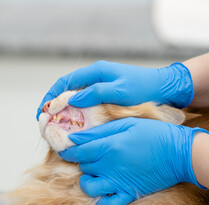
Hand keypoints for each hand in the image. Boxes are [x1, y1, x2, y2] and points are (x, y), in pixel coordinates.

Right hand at [36, 61, 193, 119]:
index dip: (52, 96)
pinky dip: (81, 116)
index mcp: (96, 72)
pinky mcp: (109, 99)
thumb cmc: (144, 87)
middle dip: (56, 106)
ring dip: (67, 113)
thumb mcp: (120, 90)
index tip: (43, 111)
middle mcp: (97, 79)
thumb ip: (96, 93)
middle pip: (69, 91)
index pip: (66, 82)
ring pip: (78, 101)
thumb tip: (72, 99)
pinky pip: (89, 107)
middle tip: (47, 123)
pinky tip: (79, 128)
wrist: (164, 89)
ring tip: (60, 128)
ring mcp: (103, 89)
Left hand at [59, 117, 207, 204]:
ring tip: (95, 173)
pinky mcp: (129, 193)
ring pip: (89, 187)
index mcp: (110, 146)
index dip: (70, 149)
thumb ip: (103, 130)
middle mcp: (111, 166)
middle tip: (90, 154)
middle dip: (82, 160)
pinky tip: (105, 190)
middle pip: (83, 166)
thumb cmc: (157, 134)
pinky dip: (102, 199)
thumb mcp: (129, 124)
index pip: (79, 150)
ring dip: (87, 180)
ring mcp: (119, 182)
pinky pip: (108, 203)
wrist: (179, 153)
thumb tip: (78, 136)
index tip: (69, 147)